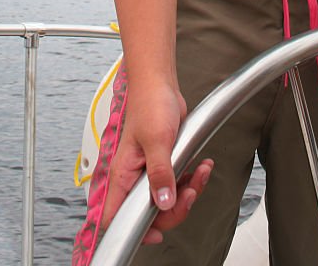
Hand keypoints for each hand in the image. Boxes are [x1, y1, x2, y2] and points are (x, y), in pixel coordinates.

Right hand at [102, 82, 213, 244]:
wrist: (160, 84)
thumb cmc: (150, 104)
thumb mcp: (157, 140)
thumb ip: (160, 173)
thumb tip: (163, 203)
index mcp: (123, 174)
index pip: (117, 216)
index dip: (134, 231)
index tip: (157, 233)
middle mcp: (134, 176)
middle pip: (150, 213)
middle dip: (174, 208)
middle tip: (189, 193)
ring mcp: (149, 171)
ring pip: (167, 199)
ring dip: (188, 191)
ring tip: (200, 174)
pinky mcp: (164, 163)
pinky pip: (177, 183)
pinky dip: (192, 179)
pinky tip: (200, 167)